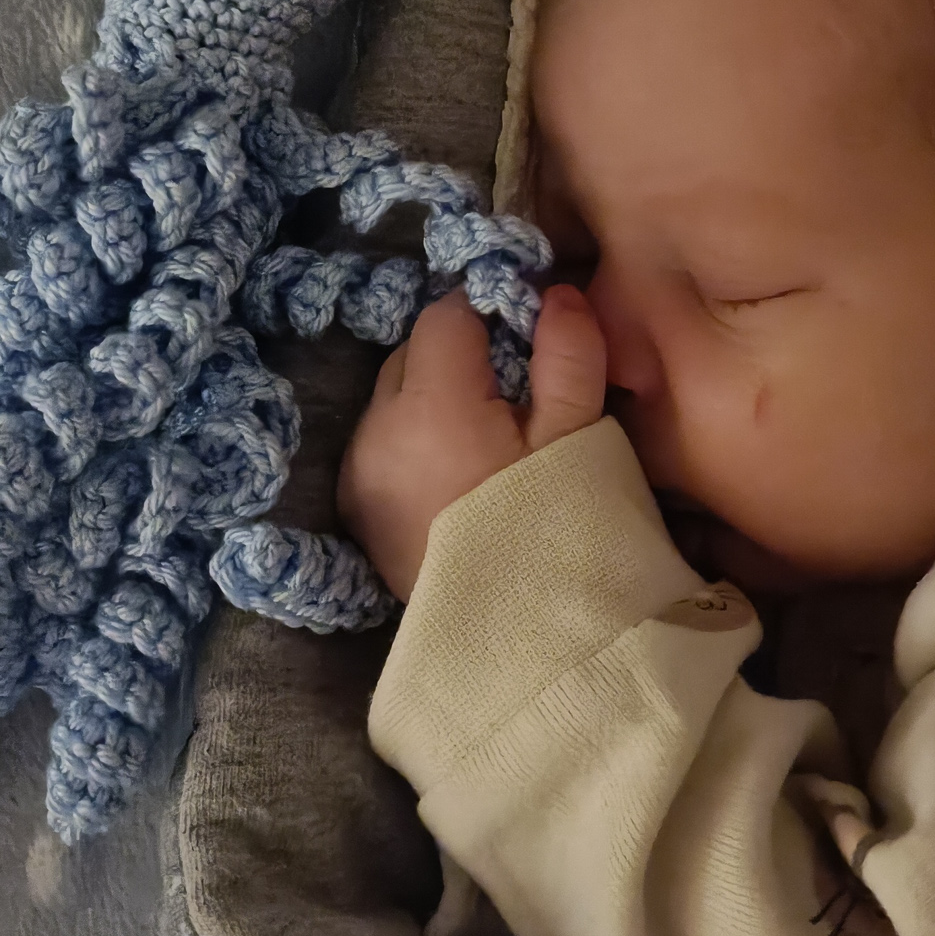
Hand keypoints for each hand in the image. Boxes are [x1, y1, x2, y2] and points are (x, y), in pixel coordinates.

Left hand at [336, 284, 607, 600]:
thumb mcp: (579, 439)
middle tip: (516, 399)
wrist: (518, 642)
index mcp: (430, 405)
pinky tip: (456, 479)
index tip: (528, 343)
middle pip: (412, 356)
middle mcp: (376, 430)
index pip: (445, 316)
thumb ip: (568, 356)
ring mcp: (358, 474)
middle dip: (459, 361)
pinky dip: (411, 445)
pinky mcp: (355, 511)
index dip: (489, 317)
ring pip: (393, 401)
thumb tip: (556, 293)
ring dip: (432, 403)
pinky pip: (379, 447)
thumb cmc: (557, 532)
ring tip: (487, 446)